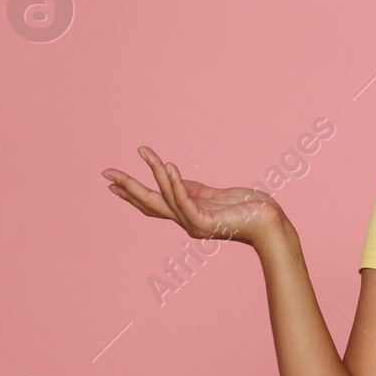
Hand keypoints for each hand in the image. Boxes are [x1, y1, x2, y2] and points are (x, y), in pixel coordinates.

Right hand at [102, 146, 282, 246]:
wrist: (269, 222)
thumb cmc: (246, 207)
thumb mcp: (212, 195)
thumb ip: (190, 189)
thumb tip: (170, 175)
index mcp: (186, 215)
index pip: (152, 204)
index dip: (131, 193)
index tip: (111, 184)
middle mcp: (186, 221)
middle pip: (149, 203)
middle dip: (128, 187)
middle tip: (106, 173)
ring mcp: (194, 224)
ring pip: (166, 197)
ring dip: (153, 173)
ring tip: (143, 152)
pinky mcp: (206, 222)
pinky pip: (185, 201)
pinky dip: (175, 183)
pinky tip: (168, 166)